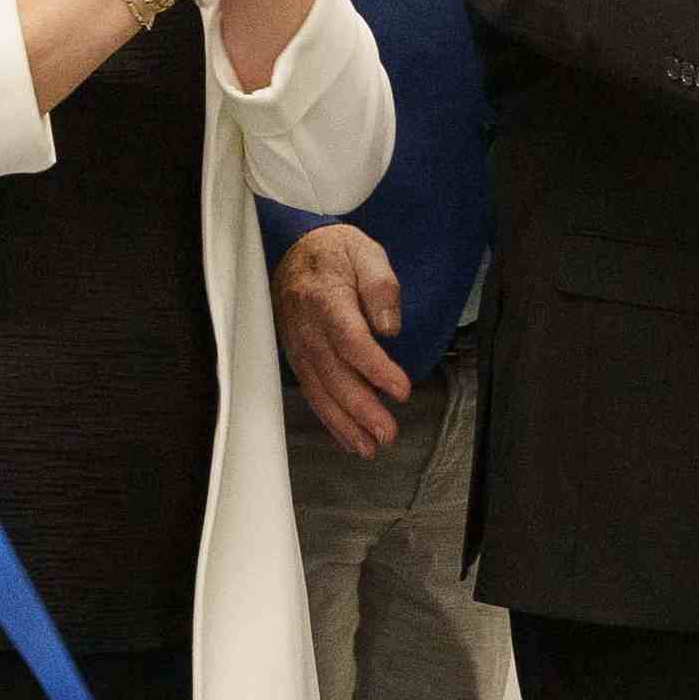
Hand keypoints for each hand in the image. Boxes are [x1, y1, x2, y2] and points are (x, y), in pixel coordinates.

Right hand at [274, 224, 409, 457]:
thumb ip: (381, 286)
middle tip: (389, 433)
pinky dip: (330, 419)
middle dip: (362, 409)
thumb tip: (388, 327)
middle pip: (334, 375)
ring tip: (370, 448)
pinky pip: (312, 392)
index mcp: (325, 299)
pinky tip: (349, 438)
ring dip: (345, 424)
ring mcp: (298, 346)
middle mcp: (307, 328)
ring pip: (320, 391)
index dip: (375, 368)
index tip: (401, 390)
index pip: (350, 340)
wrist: (297, 252)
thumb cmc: (337, 254)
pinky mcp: (298, 358)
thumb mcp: (366, 253)